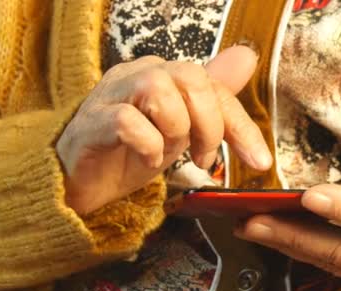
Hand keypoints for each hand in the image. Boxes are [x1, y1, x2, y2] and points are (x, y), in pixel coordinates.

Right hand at [57, 46, 271, 213]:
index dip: (241, 125)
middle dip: (208, 125)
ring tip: (166, 155)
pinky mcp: (92, 122)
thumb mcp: (183, 129)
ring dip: (174, 132)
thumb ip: (212, 98)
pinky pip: (128, 123)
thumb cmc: (132, 153)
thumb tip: (247, 56)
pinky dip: (147, 147)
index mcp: (162, 74)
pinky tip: (146, 160)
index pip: (213, 85)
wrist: (82, 183)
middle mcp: (137, 74)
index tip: (259, 161)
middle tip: (202, 158)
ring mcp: (111, 95)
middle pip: (190, 77)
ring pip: (159, 92)